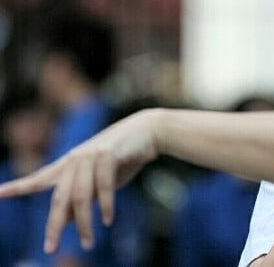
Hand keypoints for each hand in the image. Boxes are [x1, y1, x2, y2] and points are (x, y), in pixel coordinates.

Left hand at [0, 109, 160, 253]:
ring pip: (80, 196)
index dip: (18, 188)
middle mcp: (74, 160)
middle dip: (54, 225)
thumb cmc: (122, 158)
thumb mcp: (99, 182)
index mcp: (68, 164)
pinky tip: (107, 220)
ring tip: (88, 243)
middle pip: (59, 198)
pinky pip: (103, 186)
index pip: (39, 179)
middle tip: (51, 249)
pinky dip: (105, 205)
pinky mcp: (108, 155)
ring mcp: (90, 156)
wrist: (148, 132)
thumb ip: (80, 198)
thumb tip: (64, 221)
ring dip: (85, 222)